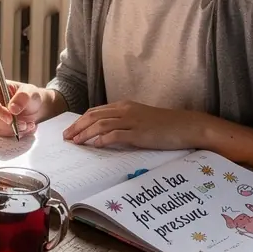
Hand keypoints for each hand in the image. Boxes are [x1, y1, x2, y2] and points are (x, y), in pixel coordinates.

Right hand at [0, 78, 47, 137]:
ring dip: (12, 129)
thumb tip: (12, 108)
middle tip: (23, 124)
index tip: (10, 118)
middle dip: (5, 123)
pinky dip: (13, 134)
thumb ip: (22, 97)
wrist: (36, 109)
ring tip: (27, 125)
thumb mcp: (31, 92)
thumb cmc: (31, 96)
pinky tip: (24, 128)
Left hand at [64, 101, 206, 150]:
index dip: (80, 121)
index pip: (95, 111)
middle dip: (77, 127)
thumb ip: (123, 123)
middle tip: (66, 137)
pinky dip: (103, 139)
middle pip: (93, 116)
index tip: (70, 130)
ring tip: (75, 142)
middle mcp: (125, 111)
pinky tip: (95, 145)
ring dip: (85, 133)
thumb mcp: (140, 119)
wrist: (185, 126)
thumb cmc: (164, 125)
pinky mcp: (139, 133)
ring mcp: (132, 121)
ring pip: (101, 124)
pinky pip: (116, 134)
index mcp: (123, 106)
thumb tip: (105, 134)